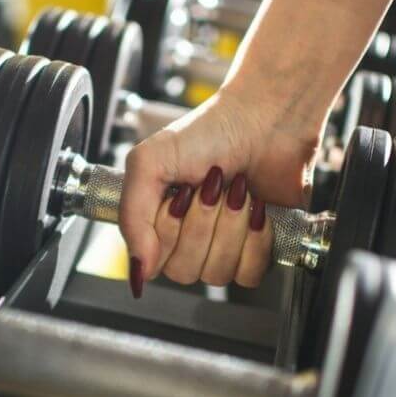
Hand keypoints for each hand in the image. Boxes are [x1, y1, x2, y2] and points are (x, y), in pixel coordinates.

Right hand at [120, 88, 323, 297]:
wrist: (263, 122)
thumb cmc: (208, 134)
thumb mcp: (150, 162)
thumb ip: (132, 217)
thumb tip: (138, 269)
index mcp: (155, 222)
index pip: (153, 261)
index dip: (169, 230)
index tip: (180, 194)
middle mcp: (186, 239)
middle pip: (185, 271)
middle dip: (202, 223)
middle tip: (211, 188)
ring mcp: (221, 248)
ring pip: (217, 273)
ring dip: (230, 227)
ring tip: (235, 191)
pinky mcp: (256, 250)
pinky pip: (248, 274)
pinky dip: (254, 240)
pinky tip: (256, 210)